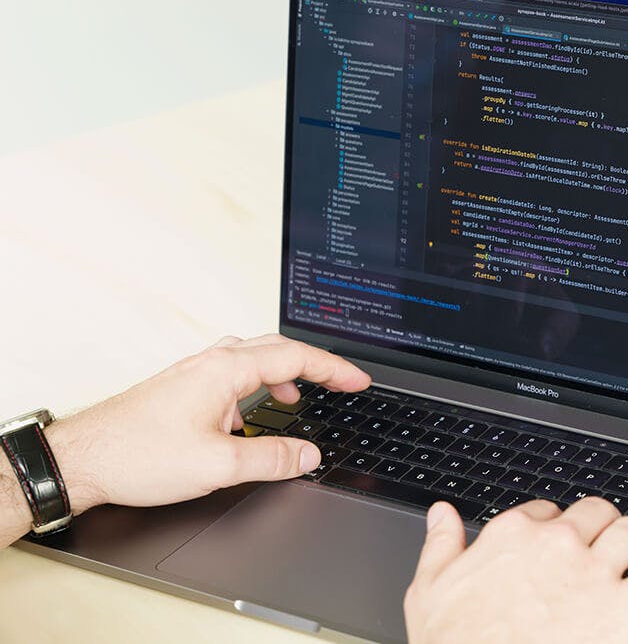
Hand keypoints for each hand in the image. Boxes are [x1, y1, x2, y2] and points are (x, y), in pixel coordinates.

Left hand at [45, 334, 370, 514]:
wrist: (82, 459)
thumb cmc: (137, 455)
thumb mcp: (218, 466)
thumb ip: (272, 460)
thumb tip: (308, 455)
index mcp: (225, 371)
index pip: (295, 358)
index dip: (333, 369)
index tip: (358, 381)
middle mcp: (210, 363)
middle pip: (277, 348)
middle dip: (315, 364)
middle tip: (341, 382)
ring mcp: (194, 373)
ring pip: (252, 357)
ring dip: (283, 372)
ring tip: (297, 397)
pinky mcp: (182, 388)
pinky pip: (231, 373)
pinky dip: (255, 385)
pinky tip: (248, 415)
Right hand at [404, 497, 627, 643]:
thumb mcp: (428, 592)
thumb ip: (440, 545)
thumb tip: (442, 515)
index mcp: (511, 536)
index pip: (546, 511)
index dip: (556, 527)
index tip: (559, 544)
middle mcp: (556, 543)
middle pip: (595, 512)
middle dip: (604, 526)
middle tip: (607, 545)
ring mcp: (591, 572)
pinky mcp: (621, 608)